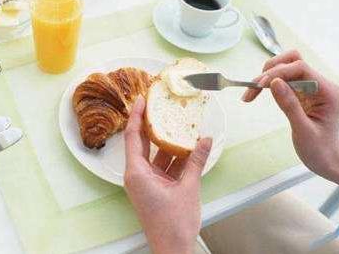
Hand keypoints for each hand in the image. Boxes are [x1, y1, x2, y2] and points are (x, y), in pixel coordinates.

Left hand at [124, 95, 211, 253]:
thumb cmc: (172, 225)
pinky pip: (163, 166)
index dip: (136, 116)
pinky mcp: (155, 188)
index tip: (140, 99)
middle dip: (151, 124)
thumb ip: (196, 162)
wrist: (173, 249)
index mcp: (137, 173)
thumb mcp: (188, 188)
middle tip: (158, 104)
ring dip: (167, 142)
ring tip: (178, 122)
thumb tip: (205, 141)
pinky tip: (188, 147)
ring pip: (156, 154)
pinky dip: (174, 158)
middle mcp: (137, 175)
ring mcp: (146, 182)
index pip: (134, 137)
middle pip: (143, 142)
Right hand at [242, 50, 338, 180]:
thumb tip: (274, 83)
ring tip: (251, 92)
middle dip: (271, 71)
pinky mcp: (300, 91)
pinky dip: (267, 84)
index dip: (278, 72)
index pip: (301, 68)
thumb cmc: (319, 149)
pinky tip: (255, 93)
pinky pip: (281, 79)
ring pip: (284, 67)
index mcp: (327, 91)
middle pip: (292, 61)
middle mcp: (320, 84)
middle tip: (254, 87)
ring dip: (266, 76)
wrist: (326, 159)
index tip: (261, 85)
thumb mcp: (303, 130)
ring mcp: (310, 87)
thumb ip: (290, 105)